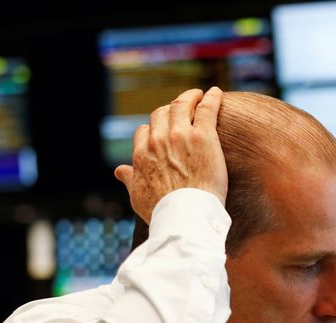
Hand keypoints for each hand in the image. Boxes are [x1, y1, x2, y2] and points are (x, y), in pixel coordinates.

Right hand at [114, 87, 227, 222]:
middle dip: (171, 110)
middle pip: (162, 114)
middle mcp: (158, 140)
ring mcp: (181, 135)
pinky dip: (211, 97)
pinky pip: (207, 108)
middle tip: (184, 110)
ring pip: (182, 105)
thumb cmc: (163, 212)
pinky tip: (216, 92)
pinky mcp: (203, 135)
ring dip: (190, 97)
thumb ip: (130, 180)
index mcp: (142, 154)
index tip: (164, 130)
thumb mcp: (138, 197)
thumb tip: (119, 171)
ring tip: (200, 95)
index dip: (154, 129)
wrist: (186, 216)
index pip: (144, 131)